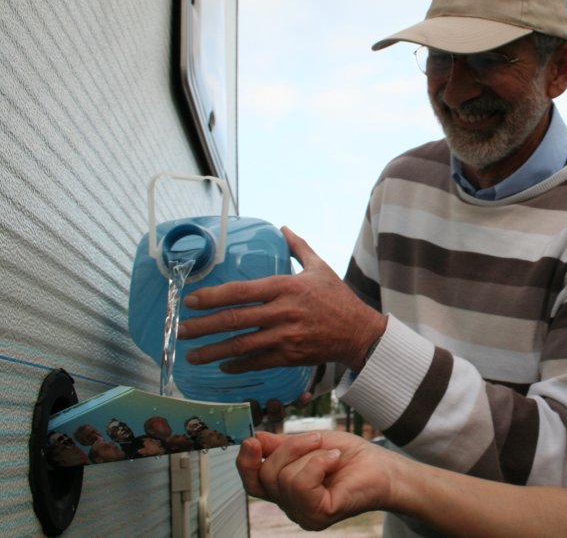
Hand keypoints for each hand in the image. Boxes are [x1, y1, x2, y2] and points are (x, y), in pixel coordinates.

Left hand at [177, 227, 385, 371]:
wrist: (359, 332)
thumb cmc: (339, 298)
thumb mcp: (321, 268)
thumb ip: (299, 248)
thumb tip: (283, 228)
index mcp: (286, 287)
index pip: (241, 291)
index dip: (212, 296)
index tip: (191, 300)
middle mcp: (283, 312)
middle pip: (234, 320)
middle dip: (202, 326)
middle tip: (181, 330)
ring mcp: (286, 337)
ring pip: (241, 345)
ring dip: (213, 351)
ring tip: (192, 355)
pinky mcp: (290, 356)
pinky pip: (257, 363)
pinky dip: (237, 365)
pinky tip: (223, 365)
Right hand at [237, 430, 395, 530]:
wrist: (383, 466)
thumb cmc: (351, 456)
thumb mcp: (311, 443)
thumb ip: (282, 445)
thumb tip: (255, 439)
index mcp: (286, 489)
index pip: (253, 482)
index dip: (245, 463)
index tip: (252, 441)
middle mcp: (291, 506)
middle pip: (266, 475)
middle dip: (290, 448)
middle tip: (316, 439)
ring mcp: (303, 514)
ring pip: (283, 478)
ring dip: (310, 455)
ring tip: (331, 454)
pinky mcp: (318, 515)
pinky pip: (302, 483)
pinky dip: (319, 463)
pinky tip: (335, 461)